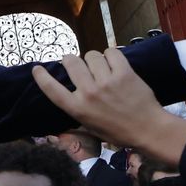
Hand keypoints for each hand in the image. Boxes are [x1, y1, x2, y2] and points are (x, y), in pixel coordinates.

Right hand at [30, 50, 185, 159]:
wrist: (148, 129)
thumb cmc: (118, 132)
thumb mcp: (90, 127)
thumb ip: (77, 111)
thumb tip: (66, 99)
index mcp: (78, 109)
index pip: (51, 89)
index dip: (41, 76)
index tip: (37, 68)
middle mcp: (88, 93)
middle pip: (71, 63)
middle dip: (71, 59)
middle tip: (75, 62)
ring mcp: (106, 82)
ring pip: (91, 55)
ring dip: (94, 59)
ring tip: (100, 66)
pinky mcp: (124, 73)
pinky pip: (111, 52)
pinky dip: (111, 55)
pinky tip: (114, 62)